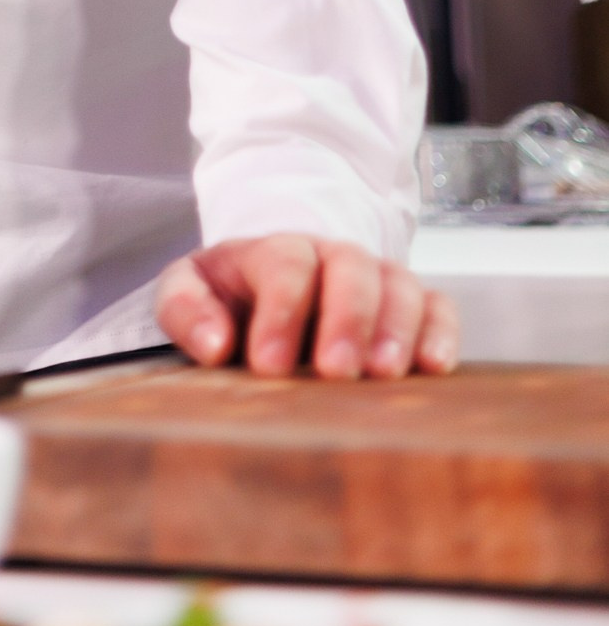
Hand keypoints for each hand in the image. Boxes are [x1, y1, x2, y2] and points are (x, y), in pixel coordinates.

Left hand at [155, 235, 459, 379]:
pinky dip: (440, 332)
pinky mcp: (410, 306)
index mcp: (274, 250)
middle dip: (346, 317)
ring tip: (386, 374)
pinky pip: (437, 306)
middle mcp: (331, 257)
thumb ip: (186, 309)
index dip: (280, 311)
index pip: (284, 264)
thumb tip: (215, 344)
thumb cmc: (228, 296)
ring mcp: (375, 278)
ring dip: (396, 328)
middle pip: (350, 267)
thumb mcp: (188, 290)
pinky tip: (433, 367)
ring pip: (399, 284)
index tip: (269, 365)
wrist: (268, 283)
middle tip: (335, 370)